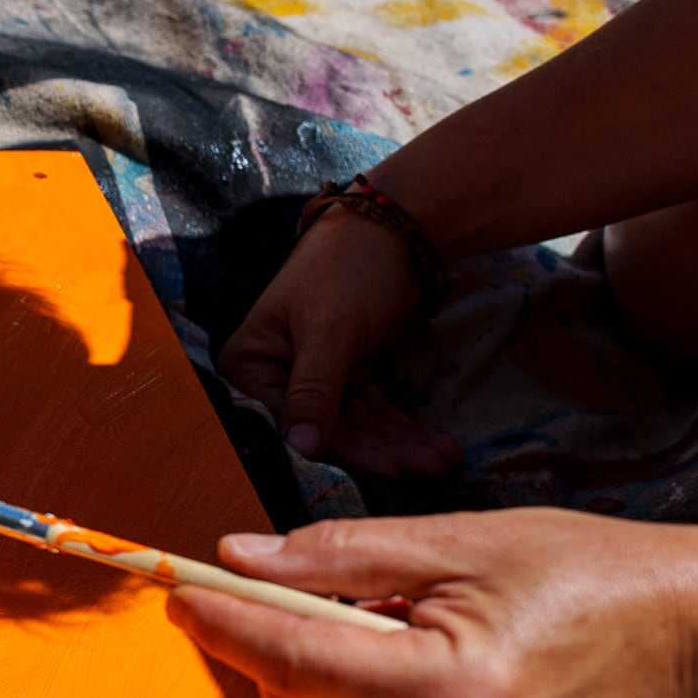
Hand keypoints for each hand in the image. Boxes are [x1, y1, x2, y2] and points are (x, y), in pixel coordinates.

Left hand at [166, 509, 697, 697]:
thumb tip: (240, 559)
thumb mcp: (469, 540)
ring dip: (311, 689)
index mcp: (447, 688)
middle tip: (284, 588)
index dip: (221, 621)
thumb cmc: (603, 576)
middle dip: (265, 650)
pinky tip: (397, 671)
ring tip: (369, 625)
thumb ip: (343, 556)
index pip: (288, 658)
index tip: (180, 587)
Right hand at [217, 210, 451, 470]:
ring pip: (358, 425)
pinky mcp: (348, 375)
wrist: (392, 228)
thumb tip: (298, 449)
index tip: (390, 469)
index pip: (292, 420)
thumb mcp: (330, 331)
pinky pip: (374, 412)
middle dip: (385, 450)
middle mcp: (276, 378)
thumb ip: (314, 391)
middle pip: (330, 428)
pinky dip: (404, 428)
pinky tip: (439, 445)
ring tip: (445, 460)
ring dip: (401, 444)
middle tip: (433, 469)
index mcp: (252, 364)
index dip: (340, 447)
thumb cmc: (346, 270)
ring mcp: (314, 379)